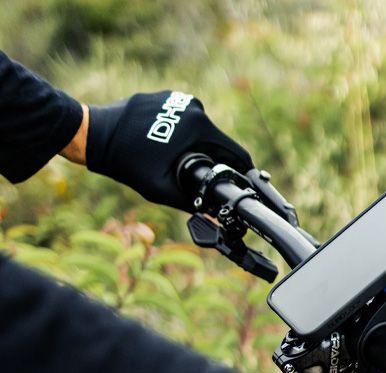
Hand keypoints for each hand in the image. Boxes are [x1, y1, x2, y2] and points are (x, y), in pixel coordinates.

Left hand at [85, 90, 252, 210]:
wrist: (93, 134)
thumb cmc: (125, 162)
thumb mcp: (161, 189)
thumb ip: (192, 203)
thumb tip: (215, 214)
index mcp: (199, 127)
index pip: (235, 152)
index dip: (242, 171)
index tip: (244, 183)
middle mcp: (193, 107)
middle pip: (218, 141)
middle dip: (213, 160)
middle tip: (199, 176)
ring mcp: (179, 99)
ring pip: (200, 131)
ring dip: (195, 146)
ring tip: (174, 160)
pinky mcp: (166, 97)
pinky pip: (183, 120)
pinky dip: (178, 134)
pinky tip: (161, 145)